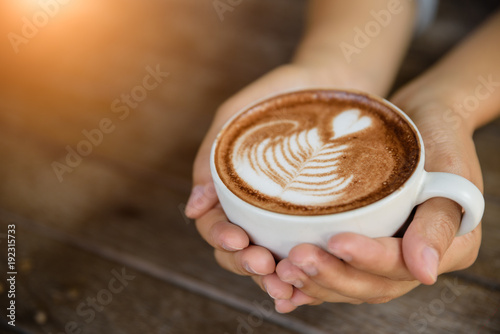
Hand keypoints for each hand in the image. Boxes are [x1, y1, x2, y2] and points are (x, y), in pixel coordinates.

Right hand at [185, 64, 381, 283]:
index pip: (213, 223)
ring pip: (268, 259)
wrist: (329, 85)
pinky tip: (310, 287)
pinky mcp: (312, 220)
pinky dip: (303, 275)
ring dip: (272, 278)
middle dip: (245, 264)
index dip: (221, 237)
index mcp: (227, 189)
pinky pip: (303, 253)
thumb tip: (194, 208)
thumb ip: (210, 157)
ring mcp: (281, 217)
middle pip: (237, 250)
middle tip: (263, 266)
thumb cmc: (277, 95)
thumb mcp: (237, 115)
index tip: (238, 241)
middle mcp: (251, 209)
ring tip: (285, 285)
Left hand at [262, 80, 482, 312]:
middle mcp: (414, 259)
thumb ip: (440, 219)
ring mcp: (387, 255)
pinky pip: (338, 271)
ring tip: (284, 270)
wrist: (423, 116)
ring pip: (350, 284)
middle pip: (371, 284)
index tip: (336, 241)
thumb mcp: (451, 164)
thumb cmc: (440, 132)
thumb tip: (425, 273)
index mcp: (447, 247)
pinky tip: (284, 281)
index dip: (368, 259)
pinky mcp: (363, 246)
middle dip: (332, 276)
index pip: (402, 266)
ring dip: (316, 282)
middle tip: (297, 260)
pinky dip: (312, 281)